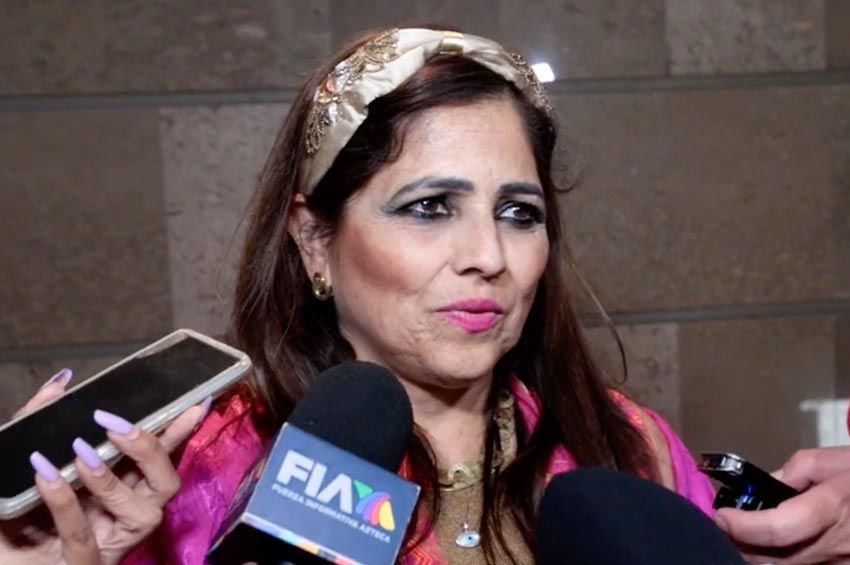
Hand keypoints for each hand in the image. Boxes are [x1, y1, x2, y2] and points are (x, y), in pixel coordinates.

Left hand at [0, 369, 209, 564]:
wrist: (1, 552)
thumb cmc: (17, 511)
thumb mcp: (28, 459)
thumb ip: (40, 420)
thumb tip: (61, 382)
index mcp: (122, 488)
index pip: (160, 455)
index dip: (179, 430)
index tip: (195, 402)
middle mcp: (127, 515)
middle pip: (166, 483)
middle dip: (150, 450)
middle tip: (115, 425)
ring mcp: (109, 543)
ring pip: (142, 515)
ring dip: (111, 479)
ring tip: (80, 452)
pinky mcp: (84, 564)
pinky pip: (81, 537)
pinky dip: (65, 501)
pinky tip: (45, 475)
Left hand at [715, 447, 849, 563]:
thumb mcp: (835, 460)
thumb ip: (797, 470)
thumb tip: (767, 484)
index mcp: (833, 509)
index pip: (778, 528)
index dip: (742, 525)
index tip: (721, 515)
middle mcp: (837, 546)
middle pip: (775, 558)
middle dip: (740, 544)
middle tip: (722, 527)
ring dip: (756, 557)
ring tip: (739, 537)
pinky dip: (779, 563)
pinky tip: (766, 549)